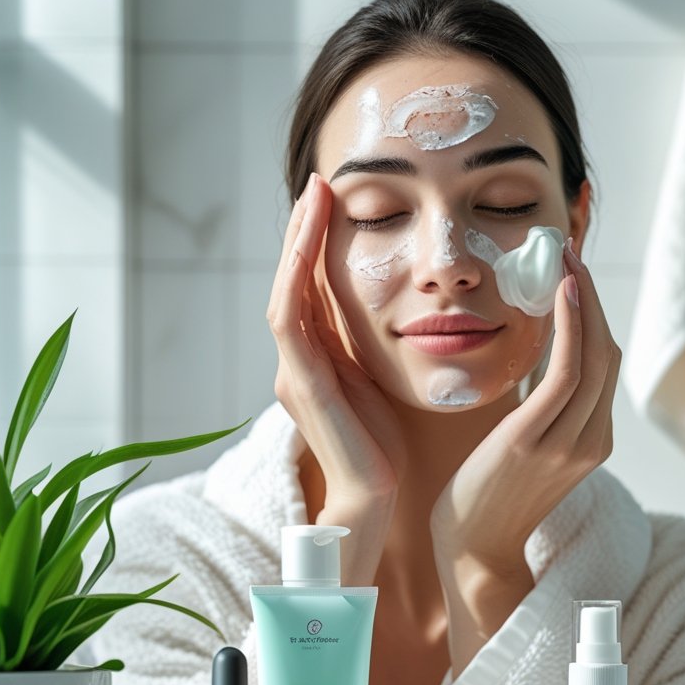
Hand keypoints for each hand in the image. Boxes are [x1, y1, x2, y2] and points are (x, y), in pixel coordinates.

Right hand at [266, 174, 405, 580]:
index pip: (310, 291)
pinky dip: (297, 274)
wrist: (373, 501)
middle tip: (319, 183)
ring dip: (298, 241)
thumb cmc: (384, 449)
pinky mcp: (299, 383)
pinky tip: (312, 240)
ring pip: (286, 290)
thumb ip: (373, 350)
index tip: (334, 201)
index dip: (316, 245)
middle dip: (304, 231)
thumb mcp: (379, 384)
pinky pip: (289, 317)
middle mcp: (294, 362)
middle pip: (292, 282)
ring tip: (315, 196)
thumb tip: (398, 308)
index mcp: (314, 362)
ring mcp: (292, 371)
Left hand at [431, 240, 620, 669]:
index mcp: (591, 441)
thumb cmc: (487, 500)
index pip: (603, 365)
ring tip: (564, 258)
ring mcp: (567, 442)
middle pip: (607, 353)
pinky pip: (566, 370)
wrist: (472, 551)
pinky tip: (561, 291)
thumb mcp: (524, 450)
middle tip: (569, 252)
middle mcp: (590, 440)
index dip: (593, 315)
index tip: (572, 275)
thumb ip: (537, 414)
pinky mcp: (535, 440)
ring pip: (593, 355)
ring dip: (583, 300)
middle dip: (592, 298)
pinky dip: (571, 326)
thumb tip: (529, 370)